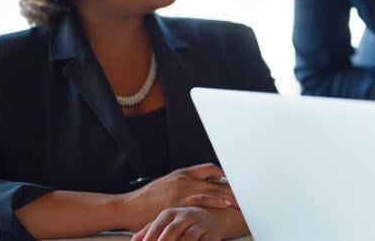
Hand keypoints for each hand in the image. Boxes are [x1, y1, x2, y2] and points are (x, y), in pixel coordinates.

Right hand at [120, 164, 236, 230]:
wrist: (127, 207)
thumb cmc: (145, 200)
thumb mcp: (166, 186)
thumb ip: (183, 186)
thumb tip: (200, 190)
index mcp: (182, 174)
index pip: (209, 168)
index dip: (225, 175)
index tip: (237, 181)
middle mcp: (183, 180)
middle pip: (215, 180)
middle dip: (232, 188)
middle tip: (247, 193)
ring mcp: (181, 191)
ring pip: (211, 190)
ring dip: (229, 196)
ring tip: (242, 202)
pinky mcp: (178, 203)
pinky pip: (201, 201)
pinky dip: (216, 203)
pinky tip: (226, 205)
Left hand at [132, 207, 221, 240]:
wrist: (211, 216)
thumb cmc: (182, 222)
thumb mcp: (165, 223)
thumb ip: (148, 231)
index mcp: (170, 213)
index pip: (157, 227)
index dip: (149, 239)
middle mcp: (185, 216)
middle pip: (171, 231)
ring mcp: (199, 225)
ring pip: (188, 238)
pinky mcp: (212, 234)